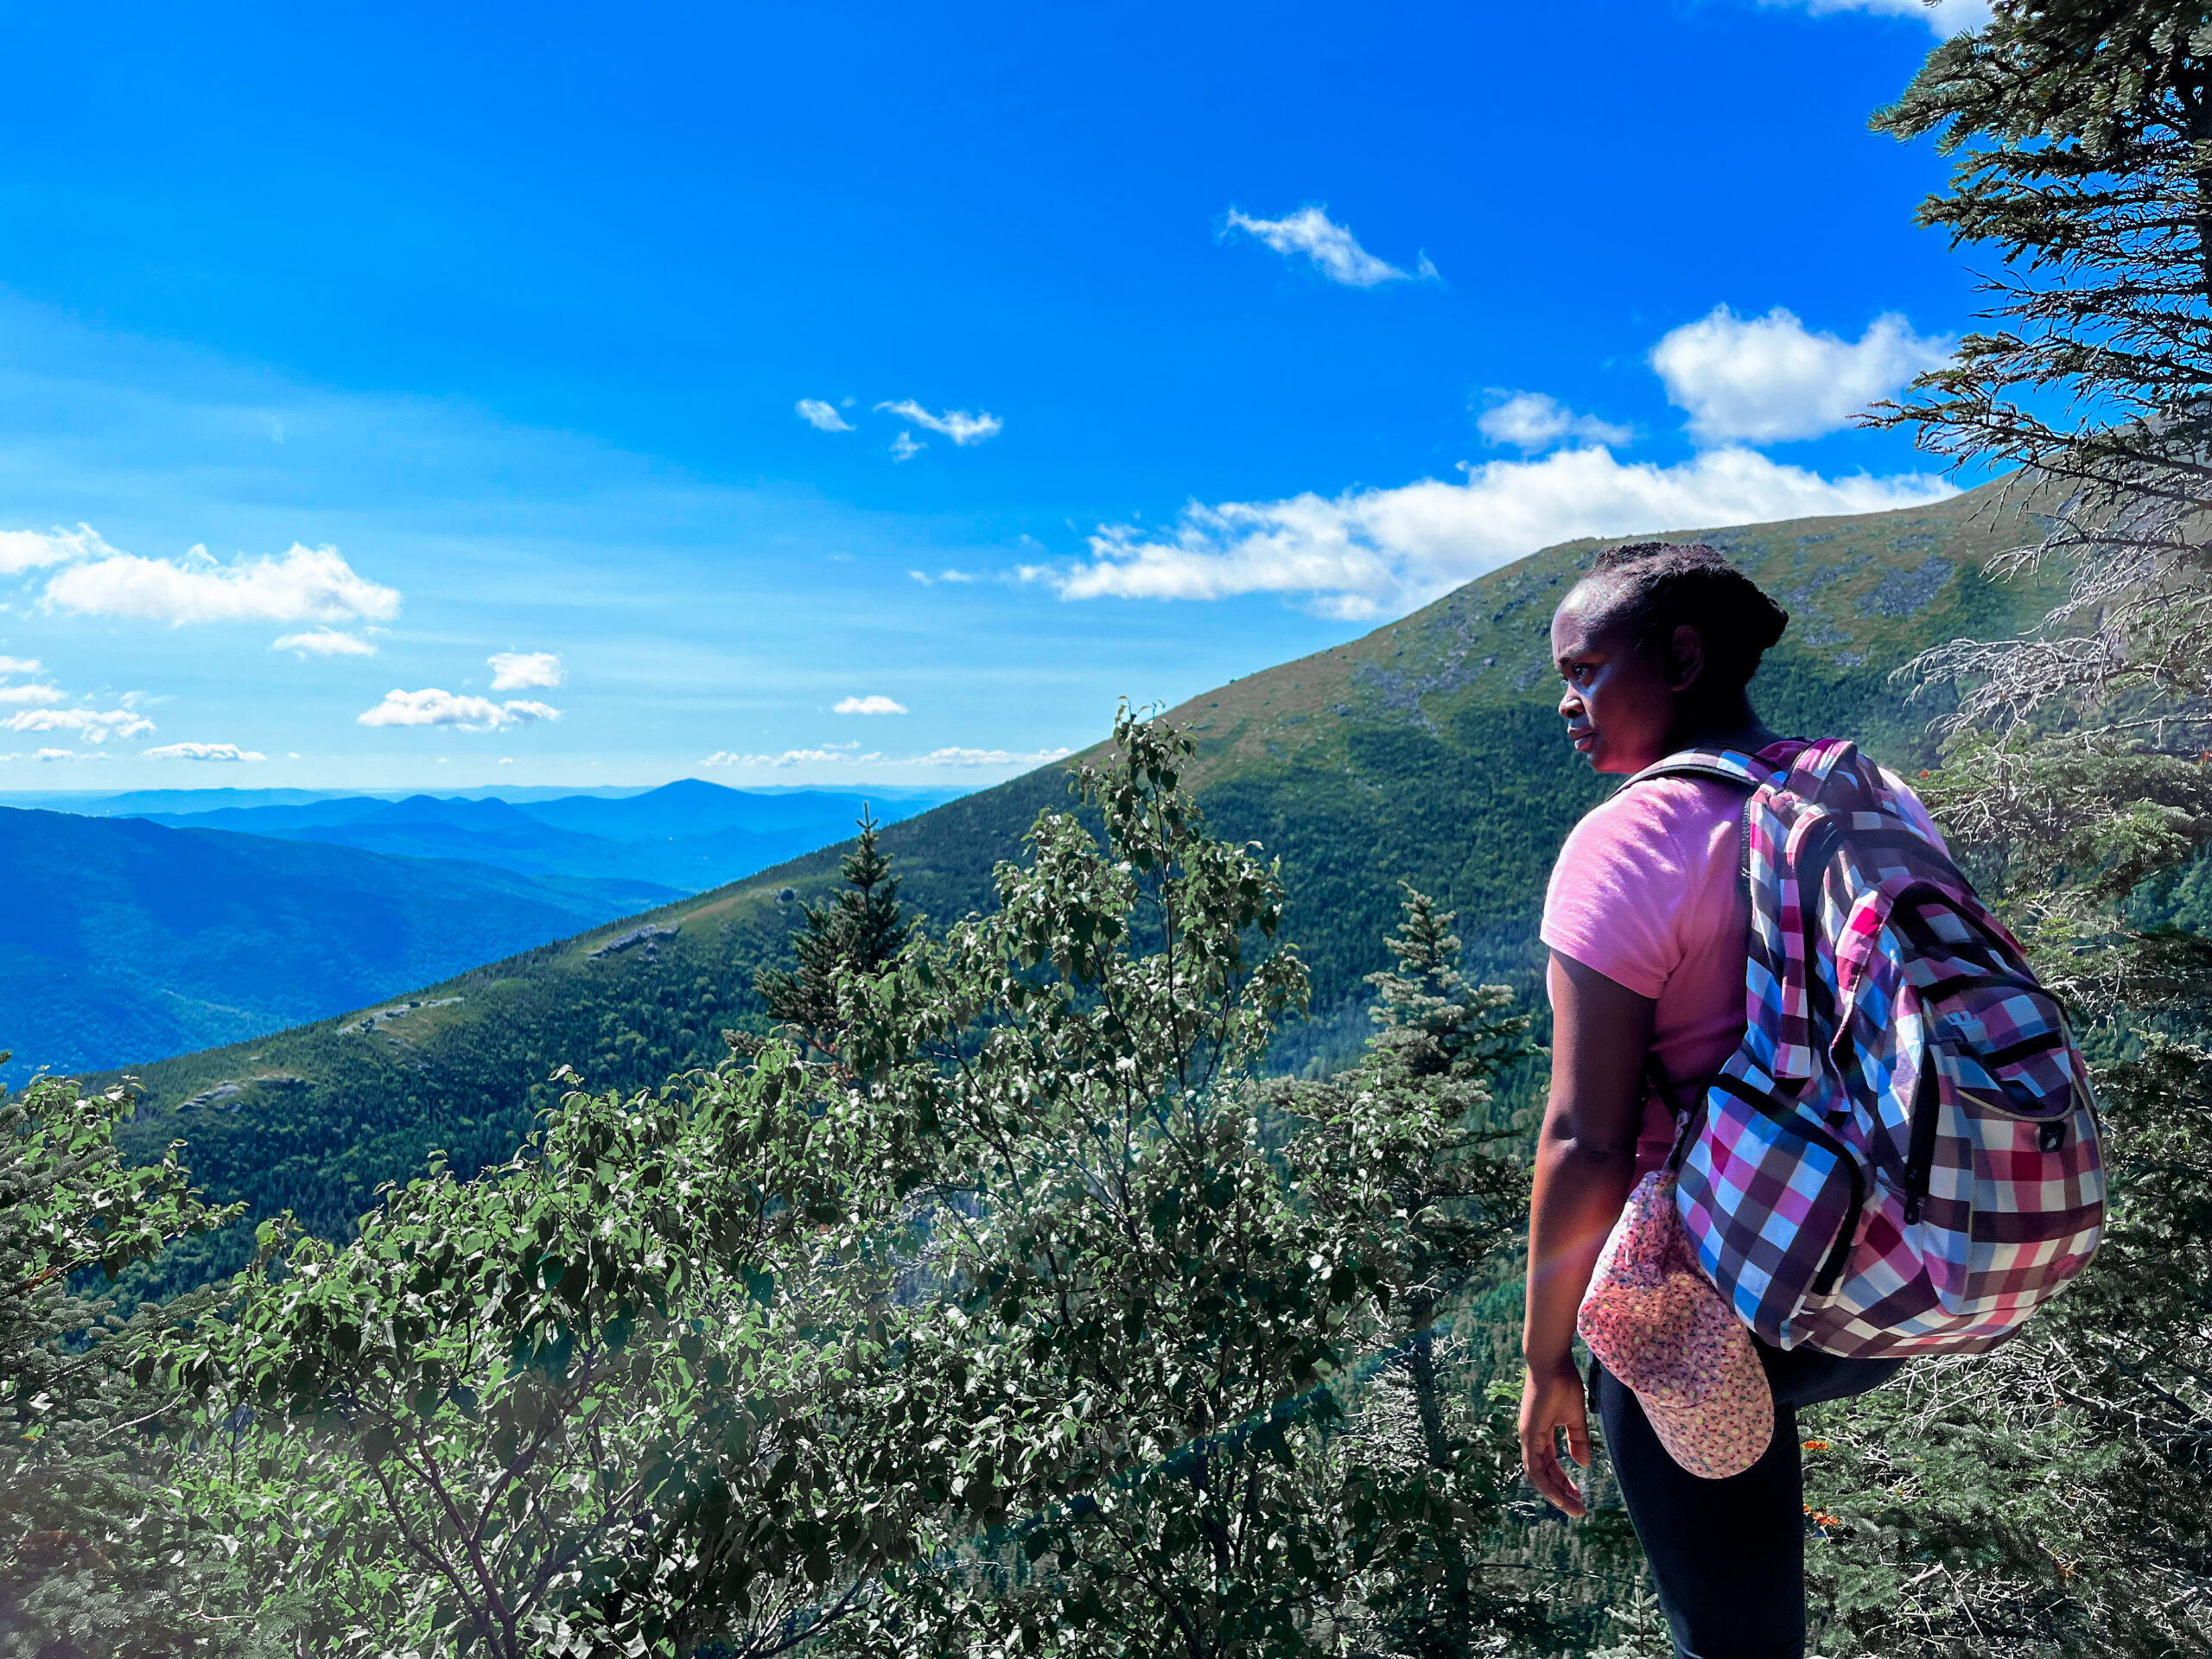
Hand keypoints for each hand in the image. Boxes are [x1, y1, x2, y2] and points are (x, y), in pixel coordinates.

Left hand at [1519, 1356, 1590, 1517]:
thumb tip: (1583, 1463)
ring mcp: (1527, 1436)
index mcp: (1540, 1435)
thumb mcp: (1575, 1417)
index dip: (1563, 1484)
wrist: (1552, 1361)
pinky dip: (1547, 1483)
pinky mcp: (1528, 1433)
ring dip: (1556, 1494)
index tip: (1579, 1498)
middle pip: (1543, 1476)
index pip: (1549, 1467)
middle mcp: (1530, 1438)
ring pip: (1538, 1476)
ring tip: (1575, 1508)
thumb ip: (1578, 1440)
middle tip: (1579, 1510)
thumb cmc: (1563, 1382)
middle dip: (1561, 1495)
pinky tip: (1562, 1494)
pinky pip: (1535, 1466)